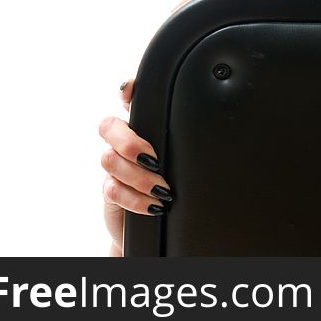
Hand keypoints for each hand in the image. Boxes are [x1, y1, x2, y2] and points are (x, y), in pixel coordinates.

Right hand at [100, 78, 172, 255]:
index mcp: (144, 129)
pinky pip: (113, 189)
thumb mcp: (182, 162)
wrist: (159, 230)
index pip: (130, 101)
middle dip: (129, 142)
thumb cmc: (176, 188)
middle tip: (154, 161)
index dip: (127, 91)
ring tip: (163, 191)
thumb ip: (184, 144)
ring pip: (109, 159)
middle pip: (108, 126)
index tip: (129, 91)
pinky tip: (155, 207)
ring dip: (139, 177)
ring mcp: (114, 167)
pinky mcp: (109, 192)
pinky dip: (136, 200)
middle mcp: (123, 144)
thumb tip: (211, 132)